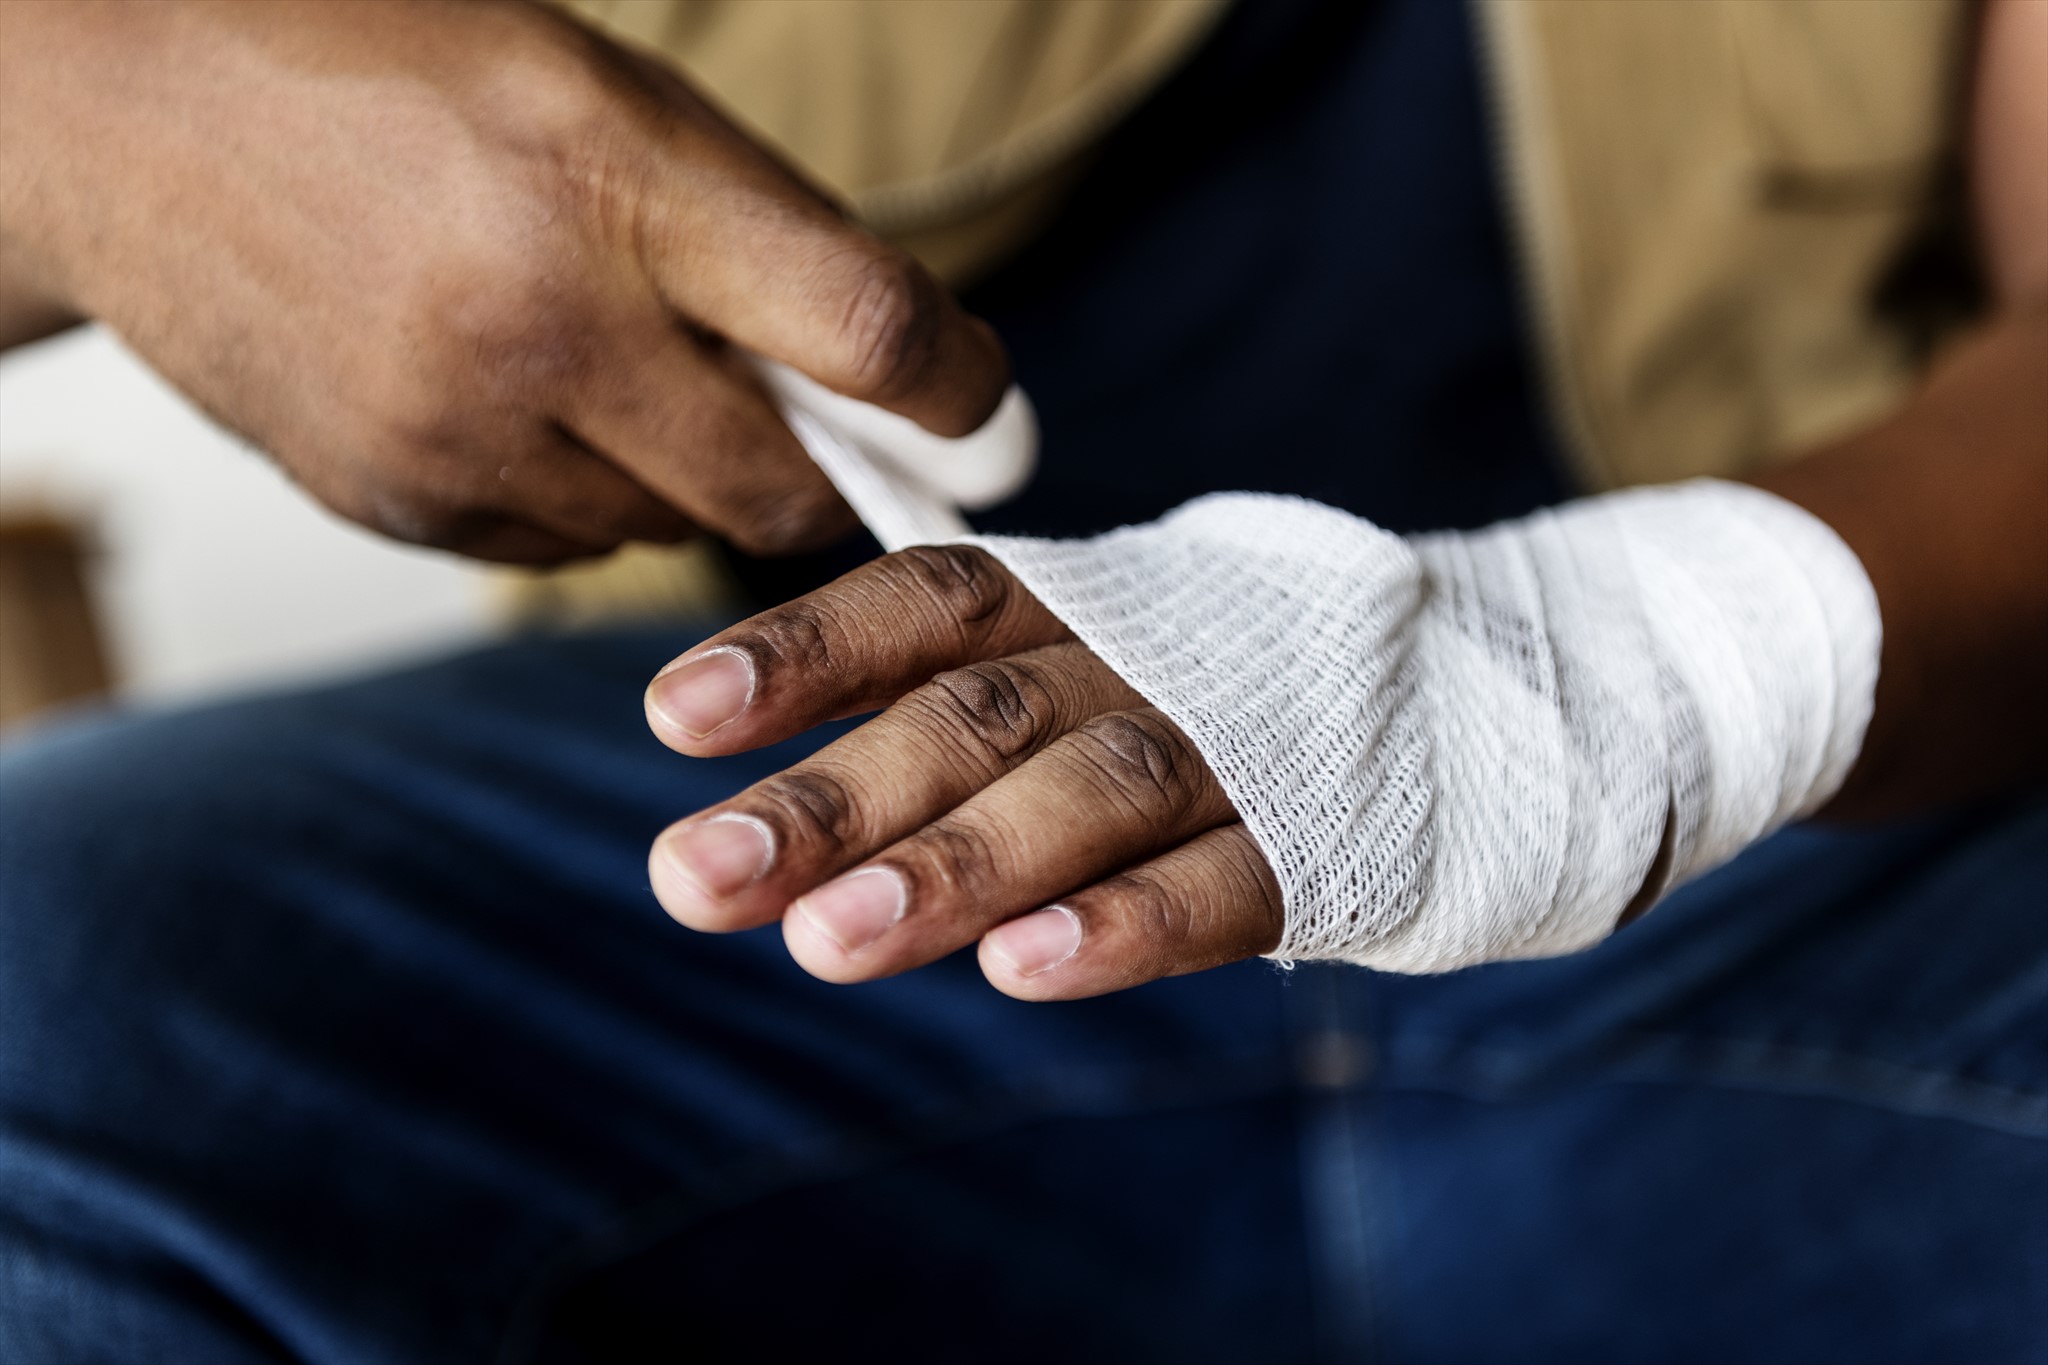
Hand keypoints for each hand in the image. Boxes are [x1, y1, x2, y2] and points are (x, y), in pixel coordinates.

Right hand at [0, 0, 1005, 560]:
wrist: (131, 114)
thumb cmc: (396, 72)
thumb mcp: (601, 91)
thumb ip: (752, 234)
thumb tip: (901, 372)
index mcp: (607, 174)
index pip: (859, 328)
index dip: (957, 393)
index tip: (982, 417)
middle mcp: (532, 321)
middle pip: (774, 487)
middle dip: (818, 470)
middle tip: (811, 420)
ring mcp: (453, 432)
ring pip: (666, 530)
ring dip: (685, 475)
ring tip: (608, 364)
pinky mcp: (396, 504)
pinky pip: (565, 548)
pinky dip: (584, 493)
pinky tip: (516, 399)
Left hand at [643, 545, 1284, 999]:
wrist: (1465, 693)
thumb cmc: (1202, 694)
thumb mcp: (1073, 670)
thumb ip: (934, 722)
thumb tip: (741, 819)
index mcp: (1068, 604)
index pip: (923, 605)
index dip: (802, 652)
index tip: (675, 715)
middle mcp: (1139, 658)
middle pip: (978, 714)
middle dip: (833, 798)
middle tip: (694, 876)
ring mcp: (1238, 743)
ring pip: (1092, 789)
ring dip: (958, 863)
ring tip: (829, 943)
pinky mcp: (1322, 838)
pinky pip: (1225, 879)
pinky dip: (1128, 922)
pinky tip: (1025, 970)